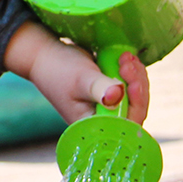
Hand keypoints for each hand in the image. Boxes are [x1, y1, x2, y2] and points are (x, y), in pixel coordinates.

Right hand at [3, 22, 148, 125]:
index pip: (126, 125)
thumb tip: (118, 96)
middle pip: (135, 110)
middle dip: (136, 85)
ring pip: (135, 97)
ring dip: (135, 76)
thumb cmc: (59, 69)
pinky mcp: (110, 94)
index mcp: (94, 125)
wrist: (46, 56)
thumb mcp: (81, 78)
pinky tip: (125, 59)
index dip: (136, 105)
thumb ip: (99, 88)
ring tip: (125, 58)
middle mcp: (103, 120)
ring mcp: (107, 107)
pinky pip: (130, 87)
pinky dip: (132, 73)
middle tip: (127, 63)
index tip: (132, 83)